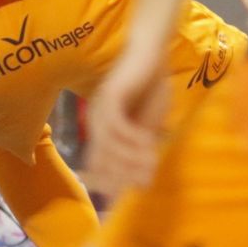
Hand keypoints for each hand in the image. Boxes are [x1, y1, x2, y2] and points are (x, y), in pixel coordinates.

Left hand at [85, 43, 170, 194]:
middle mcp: (95, 119)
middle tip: (144, 183)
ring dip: (130, 157)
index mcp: (102, 128)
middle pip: (102, 158)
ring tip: (150, 163)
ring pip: (108, 144)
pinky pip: (116, 124)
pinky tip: (148, 142)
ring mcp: (100, 107)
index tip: (131, 194)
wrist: (151, 52)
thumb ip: (143, 148)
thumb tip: (143, 182)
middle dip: (123, 174)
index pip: (100, 164)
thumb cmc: (150, 85)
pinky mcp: (110, 95)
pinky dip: (131, 137)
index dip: (114, 181)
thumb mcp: (149, 123)